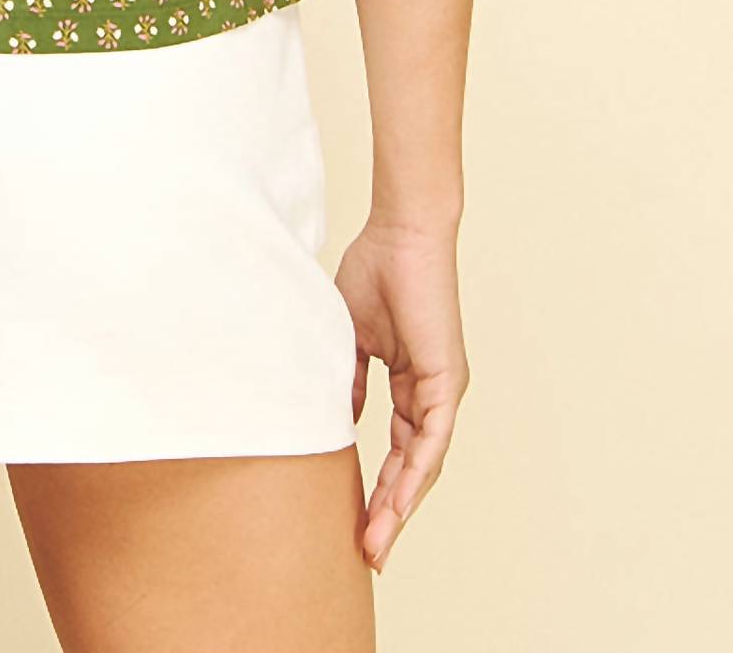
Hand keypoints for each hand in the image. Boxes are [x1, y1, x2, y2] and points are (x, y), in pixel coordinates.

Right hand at [333, 217, 469, 573]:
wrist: (399, 233)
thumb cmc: (375, 270)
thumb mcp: (352, 337)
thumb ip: (350, 381)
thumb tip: (339, 421)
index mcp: (411, 382)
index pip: (395, 450)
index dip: (378, 489)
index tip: (357, 525)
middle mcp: (432, 393)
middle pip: (412, 468)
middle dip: (389, 512)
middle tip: (368, 552)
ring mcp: (442, 389)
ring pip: (424, 464)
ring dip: (400, 506)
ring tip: (377, 543)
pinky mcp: (446, 380)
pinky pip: (431, 440)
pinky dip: (415, 474)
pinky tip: (398, 505)